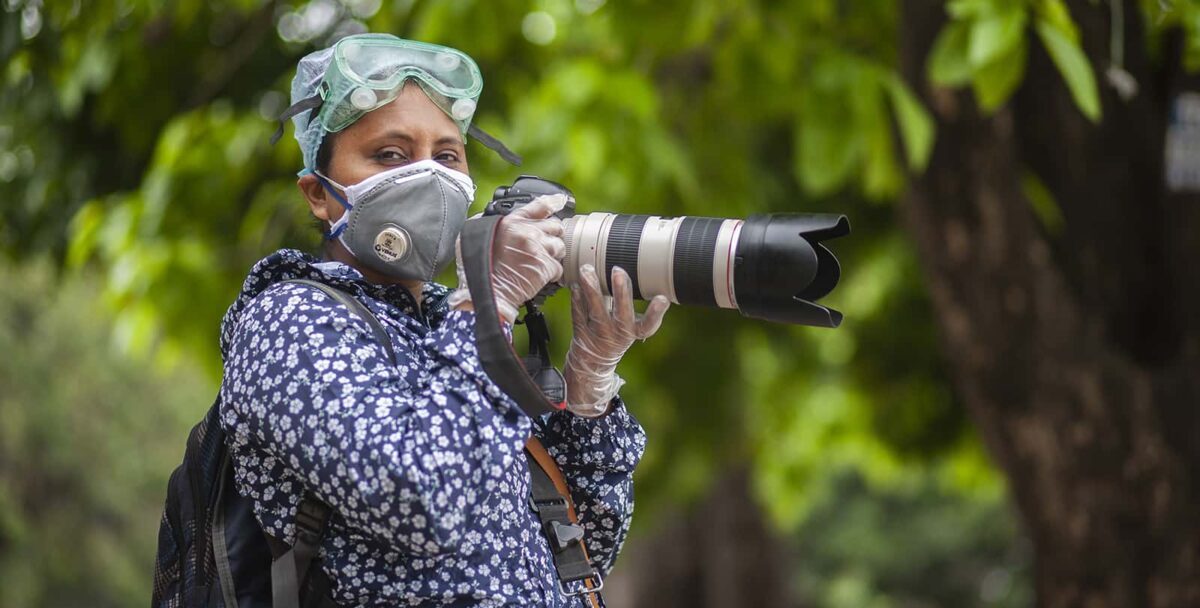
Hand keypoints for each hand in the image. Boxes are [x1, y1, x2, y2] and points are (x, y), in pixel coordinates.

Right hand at [448, 194, 566, 323]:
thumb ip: (484, 223)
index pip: (539, 206)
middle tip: (542, 245)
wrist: (487, 292)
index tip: (560, 201)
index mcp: (511, 222)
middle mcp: (527, 232)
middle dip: (552, 234)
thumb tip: (489, 217)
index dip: (553, 202)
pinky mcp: (546, 267)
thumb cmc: (477, 270)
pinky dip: (552, 273)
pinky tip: (539, 276)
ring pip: (560, 246)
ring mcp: (538, 249)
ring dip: (553, 254)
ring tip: (539, 262)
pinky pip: (559, 267)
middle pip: (555, 225)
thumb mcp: (472, 237)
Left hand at [563, 264, 669, 416]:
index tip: (662, 299)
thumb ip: (631, 301)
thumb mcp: (632, 325)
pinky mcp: (581, 332)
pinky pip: (578, 314)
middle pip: (622, 313)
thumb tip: (632, 267)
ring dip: (592, 289)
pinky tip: (574, 285)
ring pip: (595, 310)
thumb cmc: (617, 334)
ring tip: (587, 270)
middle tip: (618, 271)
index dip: (656, 312)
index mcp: (635, 331)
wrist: (594, 362)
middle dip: (621, 291)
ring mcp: (599, 334)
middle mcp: (618, 333)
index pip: (649, 323)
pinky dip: (576, 299)